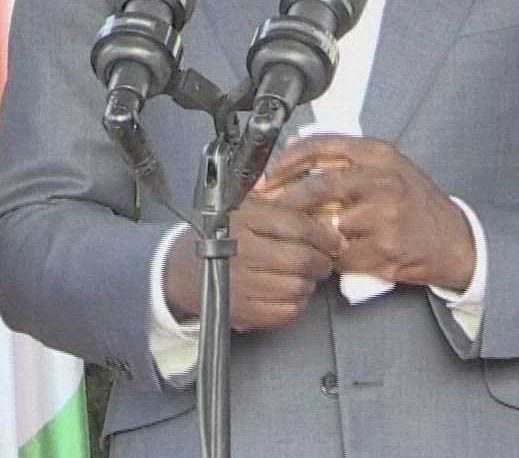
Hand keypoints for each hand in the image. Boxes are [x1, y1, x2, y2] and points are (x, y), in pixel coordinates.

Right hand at [161, 188, 341, 334]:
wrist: (182, 270)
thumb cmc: (219, 236)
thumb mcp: (244, 208)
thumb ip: (280, 207)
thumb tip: (324, 212)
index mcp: (243, 219)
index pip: (297, 225)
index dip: (325, 235)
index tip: (336, 240)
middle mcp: (240, 251)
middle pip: (301, 259)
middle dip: (322, 261)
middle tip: (325, 259)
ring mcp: (240, 284)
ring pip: (298, 287)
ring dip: (309, 282)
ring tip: (304, 275)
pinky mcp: (243, 311)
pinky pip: (286, 311)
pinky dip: (297, 303)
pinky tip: (290, 292)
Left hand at [267, 135, 475, 290]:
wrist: (454, 239)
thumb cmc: (415, 201)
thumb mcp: (386, 165)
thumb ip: (344, 155)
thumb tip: (295, 144)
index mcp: (379, 154)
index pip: (321, 146)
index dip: (287, 161)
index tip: (268, 176)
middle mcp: (383, 181)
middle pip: (318, 186)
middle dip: (287, 200)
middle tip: (270, 209)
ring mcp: (385, 217)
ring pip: (326, 225)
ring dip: (309, 233)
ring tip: (304, 234)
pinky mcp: (385, 249)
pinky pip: (340, 255)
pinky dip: (330, 256)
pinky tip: (332, 253)